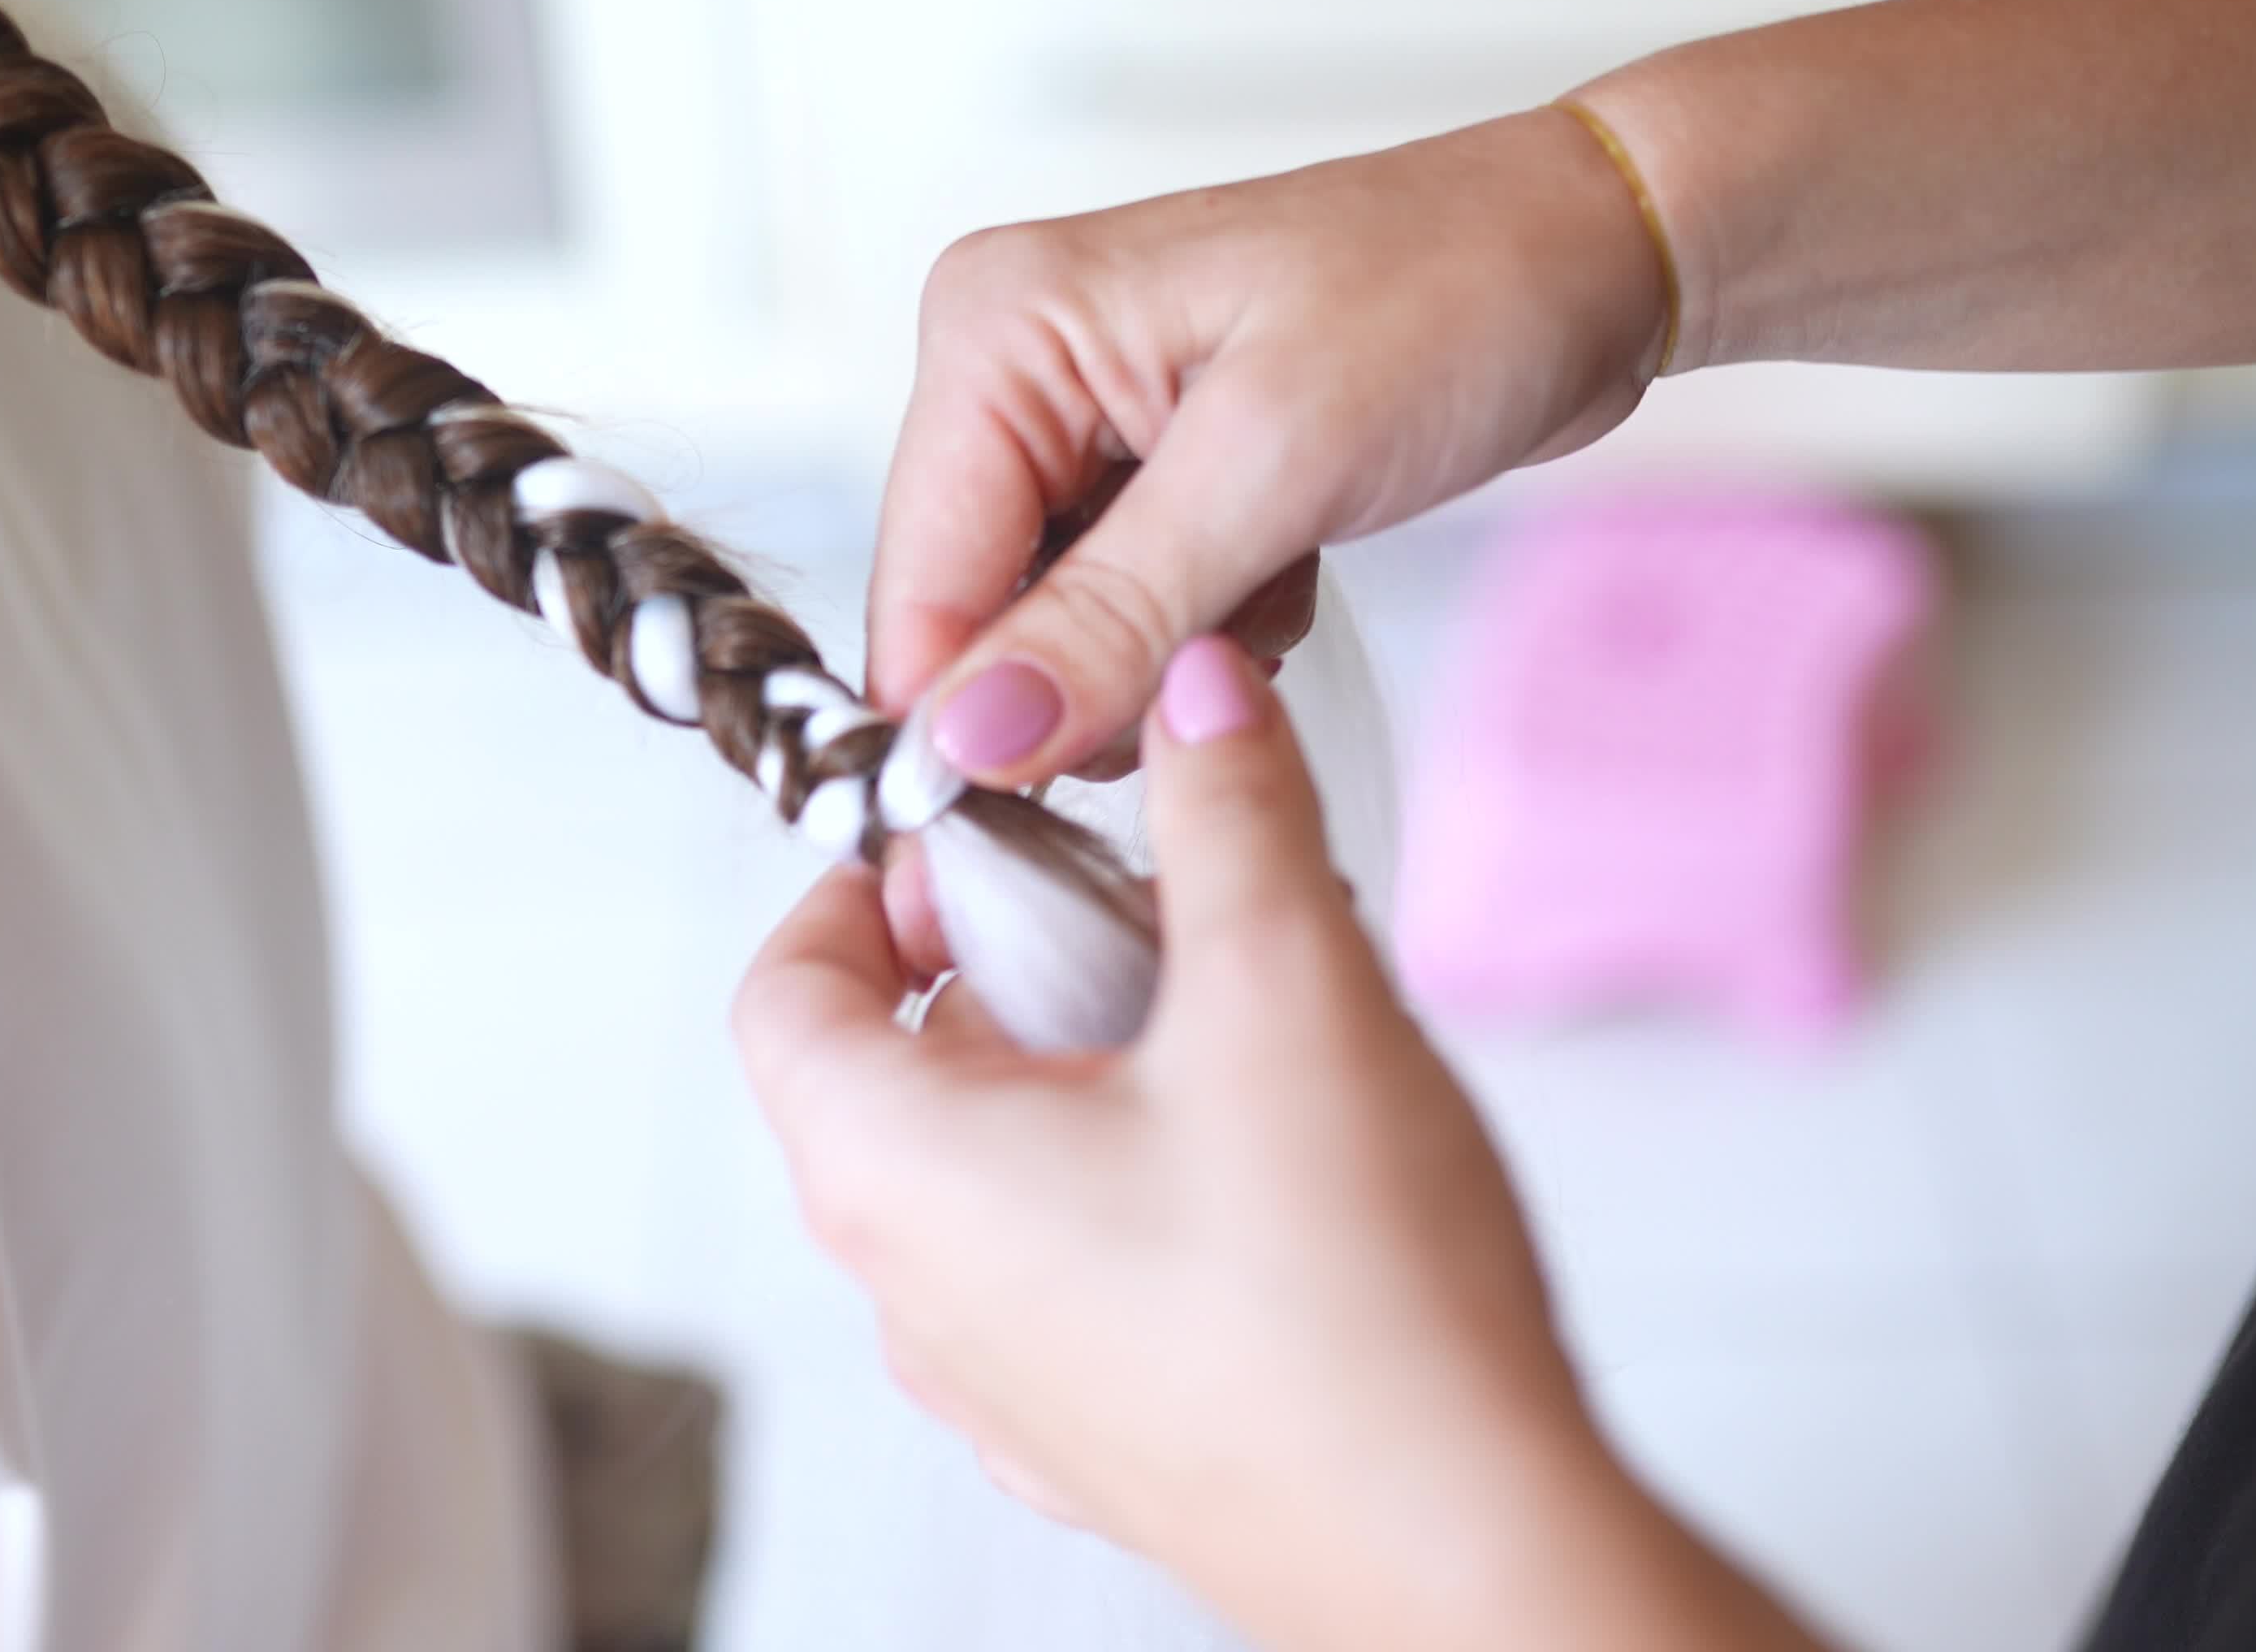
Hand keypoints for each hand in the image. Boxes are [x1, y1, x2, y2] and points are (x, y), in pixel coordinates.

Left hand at [736, 640, 1823, 1651]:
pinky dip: (1129, 1183)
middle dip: (1019, 961)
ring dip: (1089, 1072)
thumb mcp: (1287, 990)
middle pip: (896, 1072)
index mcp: (900, 1175)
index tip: (976, 837)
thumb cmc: (1356, 1316)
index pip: (786, 991)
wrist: (1469, 1559)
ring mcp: (1005, 1388)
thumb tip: (1197, 697)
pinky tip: (1272, 1165)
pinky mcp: (1100, 1442)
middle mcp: (918, 1297)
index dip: (863, 885)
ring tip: (1242, 1027)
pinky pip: (1065, 1270)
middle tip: (1155, 910)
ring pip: (992, 1173)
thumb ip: (1231, 812)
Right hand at [866, 108, 1668, 789]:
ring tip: (1273, 574)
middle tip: (1227, 634)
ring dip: (1162, 656)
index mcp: (998, 327)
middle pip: (972, 616)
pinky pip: (1122, 618)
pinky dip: (1207, 630)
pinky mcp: (1143, 472)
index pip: (920, 582)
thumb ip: (1108, 617)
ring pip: (1051, 635)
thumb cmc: (1457, 295)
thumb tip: (970, 741)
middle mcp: (1010, 367)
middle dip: (1092, 674)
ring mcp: (1074, 422)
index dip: (971, 720)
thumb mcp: (1276, 465)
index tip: (1060, 803)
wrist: (1590, 255)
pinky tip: (1285, 565)